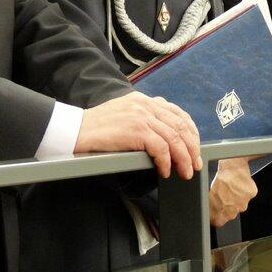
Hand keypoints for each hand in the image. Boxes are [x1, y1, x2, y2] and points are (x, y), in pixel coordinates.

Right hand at [75, 91, 201, 178]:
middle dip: (192, 147)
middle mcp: (146, 105)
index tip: (195, 146)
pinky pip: (161, 148)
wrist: (76, 130)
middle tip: (195, 164)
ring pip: (174, 138)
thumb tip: (164, 140)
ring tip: (185, 172)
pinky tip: (165, 171)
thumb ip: (143, 119)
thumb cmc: (97, 128)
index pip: (177, 113)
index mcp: (144, 100)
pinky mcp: (136, 130)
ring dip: (183, 158)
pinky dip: (166, 162)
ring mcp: (141, 116)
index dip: (191, 131)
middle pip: (180, 125)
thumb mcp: (124, 115)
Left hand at [209, 157, 257, 226]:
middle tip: (225, 195)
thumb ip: (211, 207)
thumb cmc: (221, 177)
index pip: (218, 222)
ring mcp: (243, 203)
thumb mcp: (211, 193)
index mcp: (221, 210)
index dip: (216, 218)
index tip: (215, 214)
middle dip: (227, 207)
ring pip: (240, 205)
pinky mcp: (251, 195)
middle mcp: (233, 209)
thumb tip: (210, 214)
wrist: (233, 165)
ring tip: (232, 188)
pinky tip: (239, 185)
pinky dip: (244, 192)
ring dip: (236, 199)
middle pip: (230, 214)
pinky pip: (248, 197)